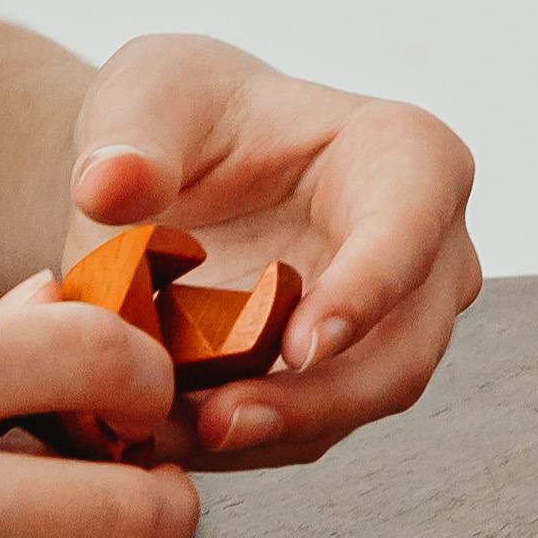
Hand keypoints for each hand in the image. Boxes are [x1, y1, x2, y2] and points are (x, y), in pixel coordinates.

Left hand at [55, 35, 481, 464]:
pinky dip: (239, 443)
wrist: (171, 161)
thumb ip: (133, 135)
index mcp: (409, 158)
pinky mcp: (341, 379)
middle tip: (218, 422)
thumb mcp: (150, 94)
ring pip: (354, 405)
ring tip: (170, 439)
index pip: (408, 231)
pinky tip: (165, 440)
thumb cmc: (183, 108)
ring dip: (268, 433)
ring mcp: (393, 325)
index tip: (300, 343)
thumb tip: (111, 185)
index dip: (366, 292)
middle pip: (400, 350)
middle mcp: (426, 252)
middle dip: (313, 400)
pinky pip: (306, 430)